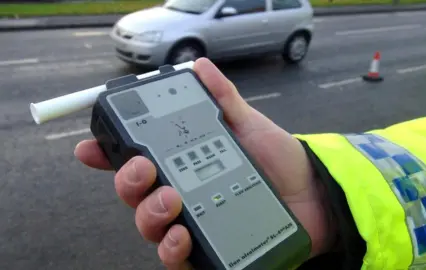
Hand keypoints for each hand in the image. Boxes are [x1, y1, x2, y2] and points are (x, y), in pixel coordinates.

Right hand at [74, 58, 334, 268]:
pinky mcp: (209, 250)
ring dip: (149, 213)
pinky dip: (172, 249)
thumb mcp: (248, 124)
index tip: (91, 148)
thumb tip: (201, 68)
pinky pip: (177, 258)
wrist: (313, 194)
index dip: (109, 156)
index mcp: (184, 164)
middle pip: (135, 195)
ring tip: (171, 199)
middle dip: (129, 182)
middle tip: (145, 168)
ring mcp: (192, 223)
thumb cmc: (280, 161)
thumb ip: (223, 99)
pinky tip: (182, 235)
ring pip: (150, 227)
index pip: (137, 161)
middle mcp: (181, 195)